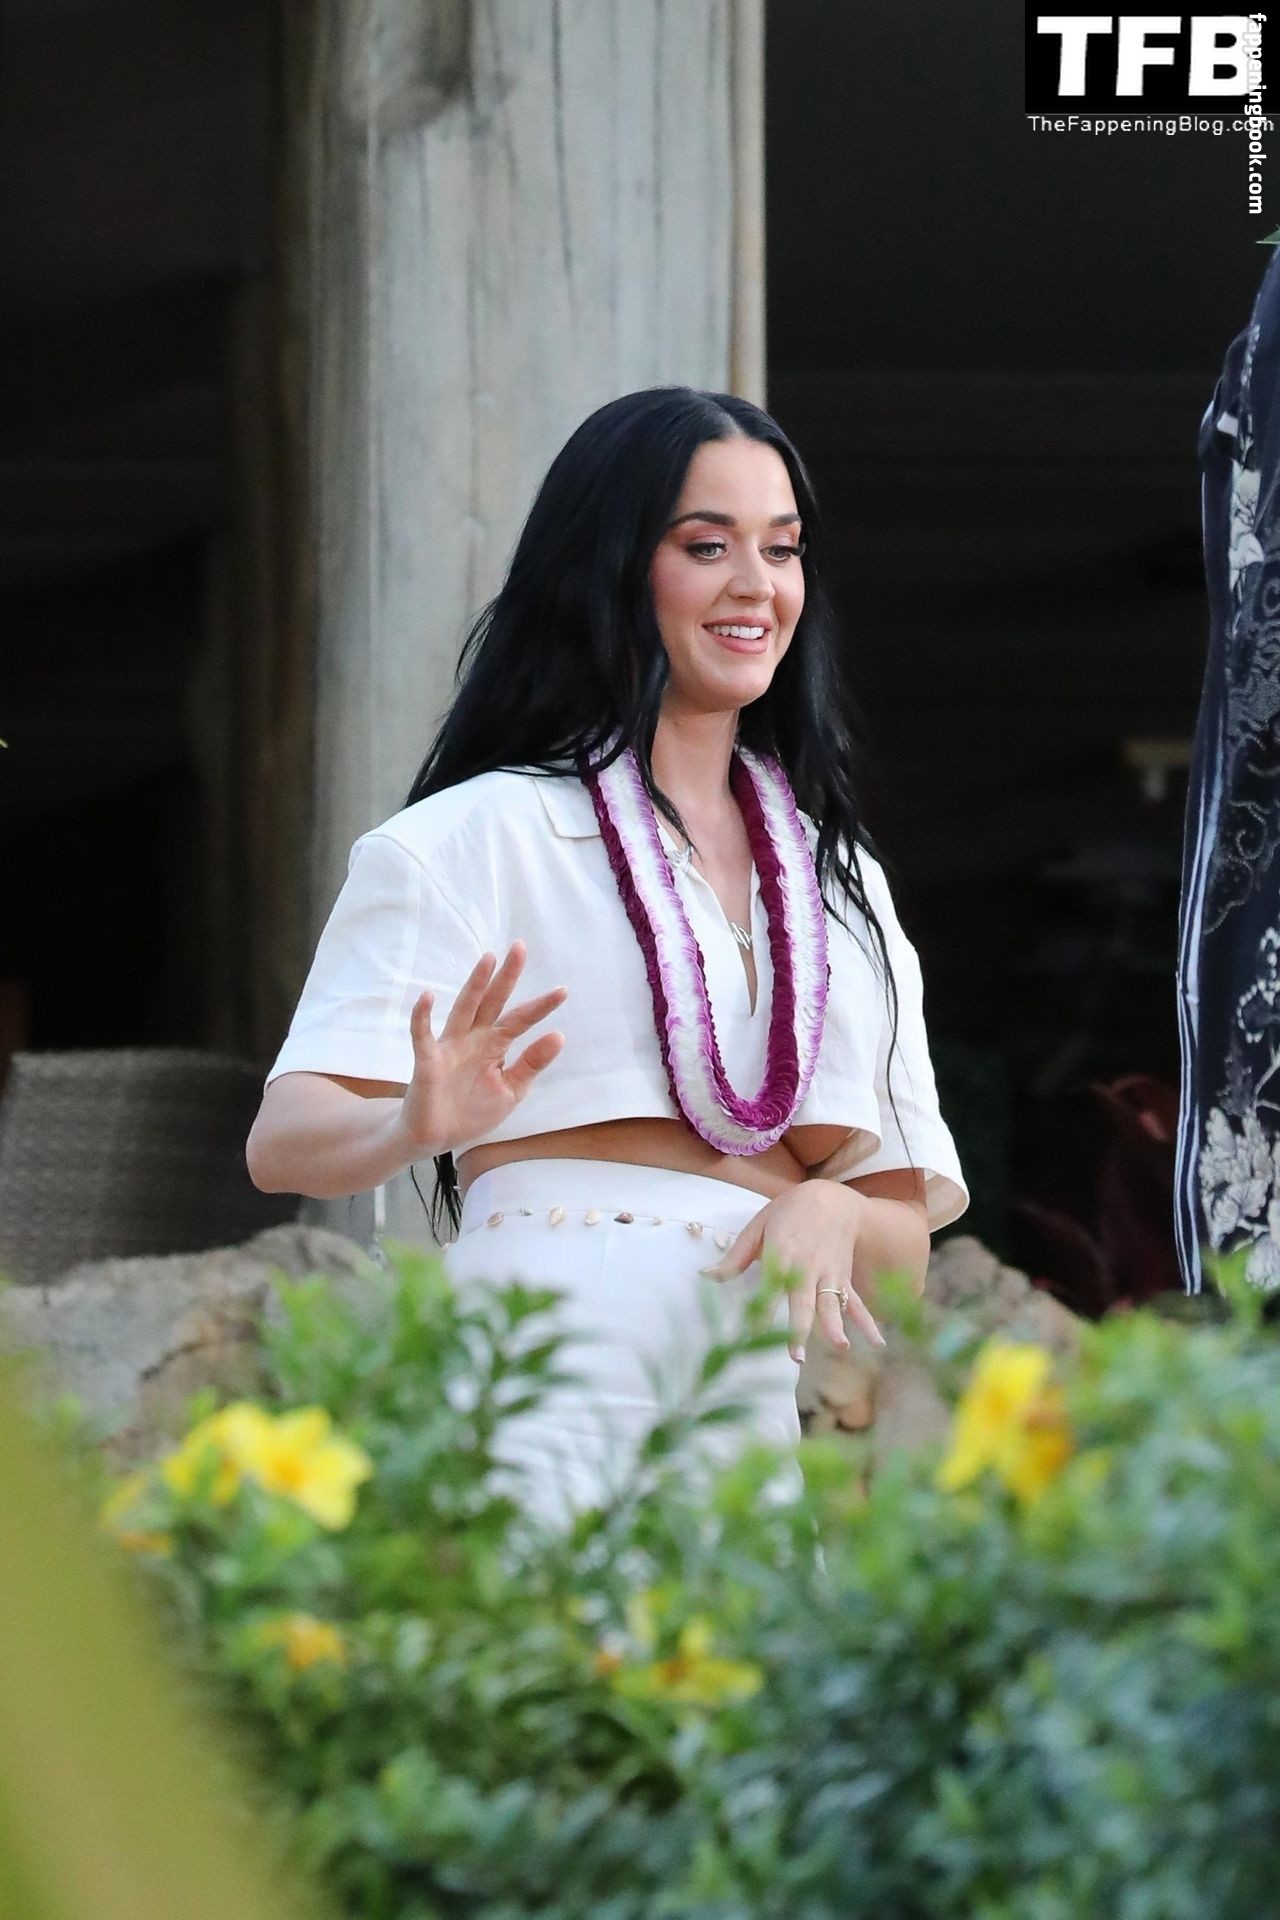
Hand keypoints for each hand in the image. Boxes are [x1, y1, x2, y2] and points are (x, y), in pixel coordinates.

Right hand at [395, 941, 566, 1154]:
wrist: (436, 1137)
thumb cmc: (472, 1112)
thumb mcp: (511, 1091)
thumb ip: (532, 1064)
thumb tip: (560, 1035)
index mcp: (495, 1046)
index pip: (520, 1020)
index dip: (540, 1006)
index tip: (563, 990)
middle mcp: (473, 1039)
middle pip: (492, 1002)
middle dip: (506, 977)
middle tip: (520, 948)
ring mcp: (450, 1047)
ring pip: (464, 1009)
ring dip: (475, 985)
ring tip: (488, 960)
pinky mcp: (428, 1061)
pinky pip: (422, 1035)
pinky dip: (423, 1016)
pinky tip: (427, 996)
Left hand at [699, 1182, 886, 1362]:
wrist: (831, 1198)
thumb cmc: (789, 1212)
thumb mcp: (758, 1227)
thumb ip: (735, 1257)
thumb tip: (705, 1275)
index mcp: (782, 1253)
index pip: (770, 1286)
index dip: (762, 1310)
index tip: (752, 1333)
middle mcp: (808, 1266)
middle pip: (804, 1301)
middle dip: (800, 1329)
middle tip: (796, 1356)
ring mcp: (829, 1274)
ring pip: (832, 1303)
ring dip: (835, 1327)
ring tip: (840, 1347)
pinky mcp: (844, 1278)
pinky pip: (857, 1302)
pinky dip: (868, 1322)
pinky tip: (878, 1343)